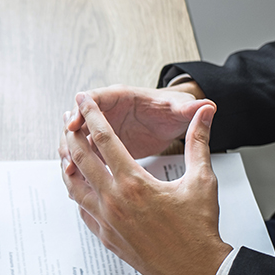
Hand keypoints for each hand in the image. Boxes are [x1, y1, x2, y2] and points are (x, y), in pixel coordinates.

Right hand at [59, 83, 212, 174]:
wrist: (172, 120)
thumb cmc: (173, 111)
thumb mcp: (181, 109)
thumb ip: (190, 109)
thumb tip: (207, 106)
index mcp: (123, 97)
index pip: (97, 98)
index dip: (85, 110)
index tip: (77, 121)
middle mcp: (109, 112)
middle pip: (81, 119)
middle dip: (71, 133)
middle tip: (66, 147)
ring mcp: (103, 129)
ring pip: (80, 138)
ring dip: (72, 150)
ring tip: (68, 167)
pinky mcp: (103, 146)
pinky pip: (86, 154)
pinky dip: (80, 164)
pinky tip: (75, 178)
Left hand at [60, 93, 231, 274]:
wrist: (196, 269)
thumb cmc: (200, 227)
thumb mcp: (202, 180)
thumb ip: (198, 142)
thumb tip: (206, 113)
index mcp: (134, 182)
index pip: (104, 139)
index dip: (91, 115)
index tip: (83, 99)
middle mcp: (114, 200)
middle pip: (81, 159)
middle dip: (71, 134)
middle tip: (66, 119)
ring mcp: (105, 220)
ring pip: (73, 185)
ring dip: (68, 164)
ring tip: (65, 149)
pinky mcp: (104, 236)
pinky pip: (82, 209)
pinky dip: (77, 193)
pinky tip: (77, 184)